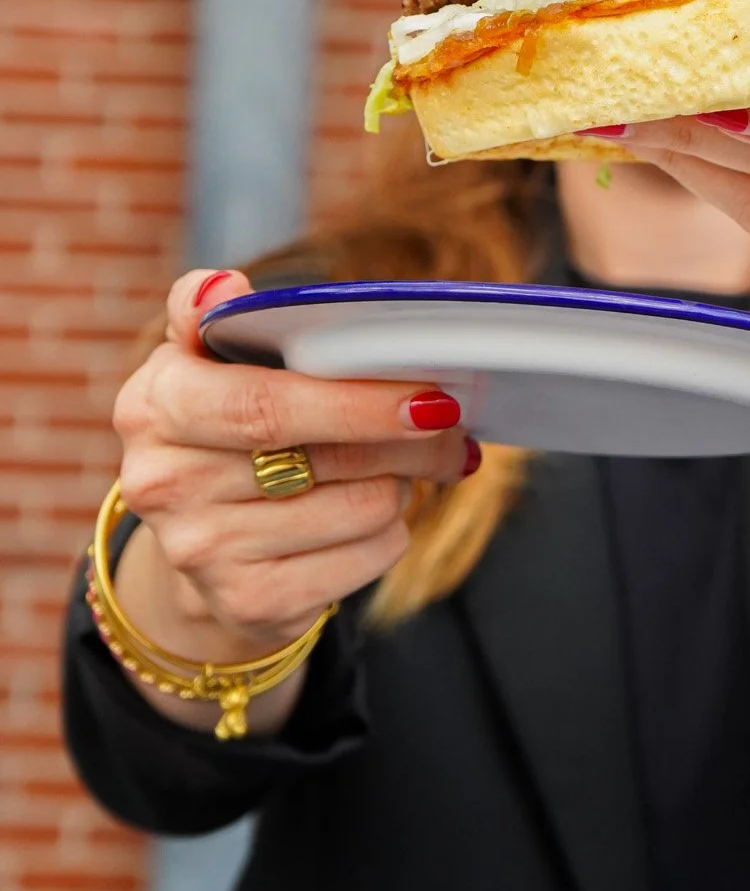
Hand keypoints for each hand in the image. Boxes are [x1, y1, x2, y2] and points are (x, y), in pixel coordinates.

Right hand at [112, 268, 474, 657]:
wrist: (201, 541)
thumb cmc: (222, 426)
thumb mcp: (202, 360)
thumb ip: (208, 311)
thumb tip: (224, 287)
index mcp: (156, 406)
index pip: (266, 404)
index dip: (356, 402)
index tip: (429, 396)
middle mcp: (167, 484)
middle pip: (331, 458)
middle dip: (410, 438)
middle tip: (451, 421)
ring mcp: (205, 552)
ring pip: (364, 507)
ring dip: (402, 481)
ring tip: (395, 465)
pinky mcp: (251, 603)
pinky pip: (368, 555)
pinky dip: (390, 531)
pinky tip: (371, 514)